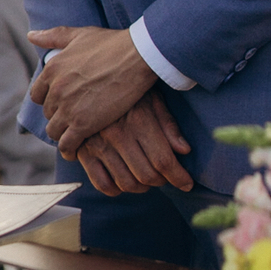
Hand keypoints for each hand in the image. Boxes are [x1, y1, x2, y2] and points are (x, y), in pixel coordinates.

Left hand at [27, 25, 155, 159]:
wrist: (137, 57)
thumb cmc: (112, 43)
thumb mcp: (79, 35)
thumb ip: (52, 36)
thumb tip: (30, 36)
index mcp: (52, 70)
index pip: (37, 95)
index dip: (49, 99)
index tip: (63, 102)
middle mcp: (55, 90)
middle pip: (48, 113)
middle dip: (59, 115)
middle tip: (76, 116)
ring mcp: (68, 108)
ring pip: (54, 131)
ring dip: (63, 133)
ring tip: (76, 134)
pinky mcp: (83, 124)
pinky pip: (66, 145)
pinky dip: (69, 150)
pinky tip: (75, 151)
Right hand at [76, 94, 193, 196]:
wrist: (88, 80)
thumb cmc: (128, 89)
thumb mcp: (152, 98)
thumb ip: (168, 124)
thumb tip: (185, 150)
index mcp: (138, 119)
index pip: (163, 159)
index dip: (178, 177)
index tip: (187, 184)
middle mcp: (117, 134)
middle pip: (146, 175)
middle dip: (162, 182)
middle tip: (167, 177)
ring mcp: (97, 145)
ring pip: (126, 183)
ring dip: (142, 187)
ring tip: (148, 179)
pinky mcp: (82, 152)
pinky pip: (102, 184)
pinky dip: (117, 189)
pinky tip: (125, 180)